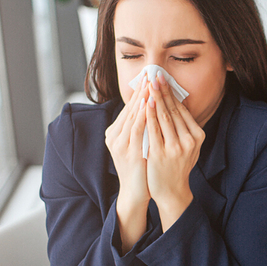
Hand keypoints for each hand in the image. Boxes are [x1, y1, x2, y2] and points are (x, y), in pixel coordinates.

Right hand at [105, 76, 150, 251]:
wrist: (136, 192)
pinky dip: (142, 116)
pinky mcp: (128, 152)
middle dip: (141, 91)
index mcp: (115, 132)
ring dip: (141, 99)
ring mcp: (120, 144)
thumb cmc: (141, 167)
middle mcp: (114, 136)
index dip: (139, 92)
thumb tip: (152, 107)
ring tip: (149, 85)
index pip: (129, 108)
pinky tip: (149, 105)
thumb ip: (141, 127)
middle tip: (150, 74)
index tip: (149, 77)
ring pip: (132, 117)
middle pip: (129, 109)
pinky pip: (136, 130)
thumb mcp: (139, 143)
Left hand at [145, 72, 204, 230]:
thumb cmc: (177, 166)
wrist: (172, 190)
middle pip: (173, 110)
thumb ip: (184, 128)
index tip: (164, 79)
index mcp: (197, 136)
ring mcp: (175, 147)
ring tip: (149, 84)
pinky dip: (149, 114)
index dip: (172, 93)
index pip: (182, 110)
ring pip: (163, 117)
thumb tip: (178, 103)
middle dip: (163, 90)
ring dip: (155, 98)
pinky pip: (153, 129)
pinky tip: (144, 103)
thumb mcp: (188, 146)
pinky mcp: (161, 153)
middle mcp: (189, 140)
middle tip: (155, 75)